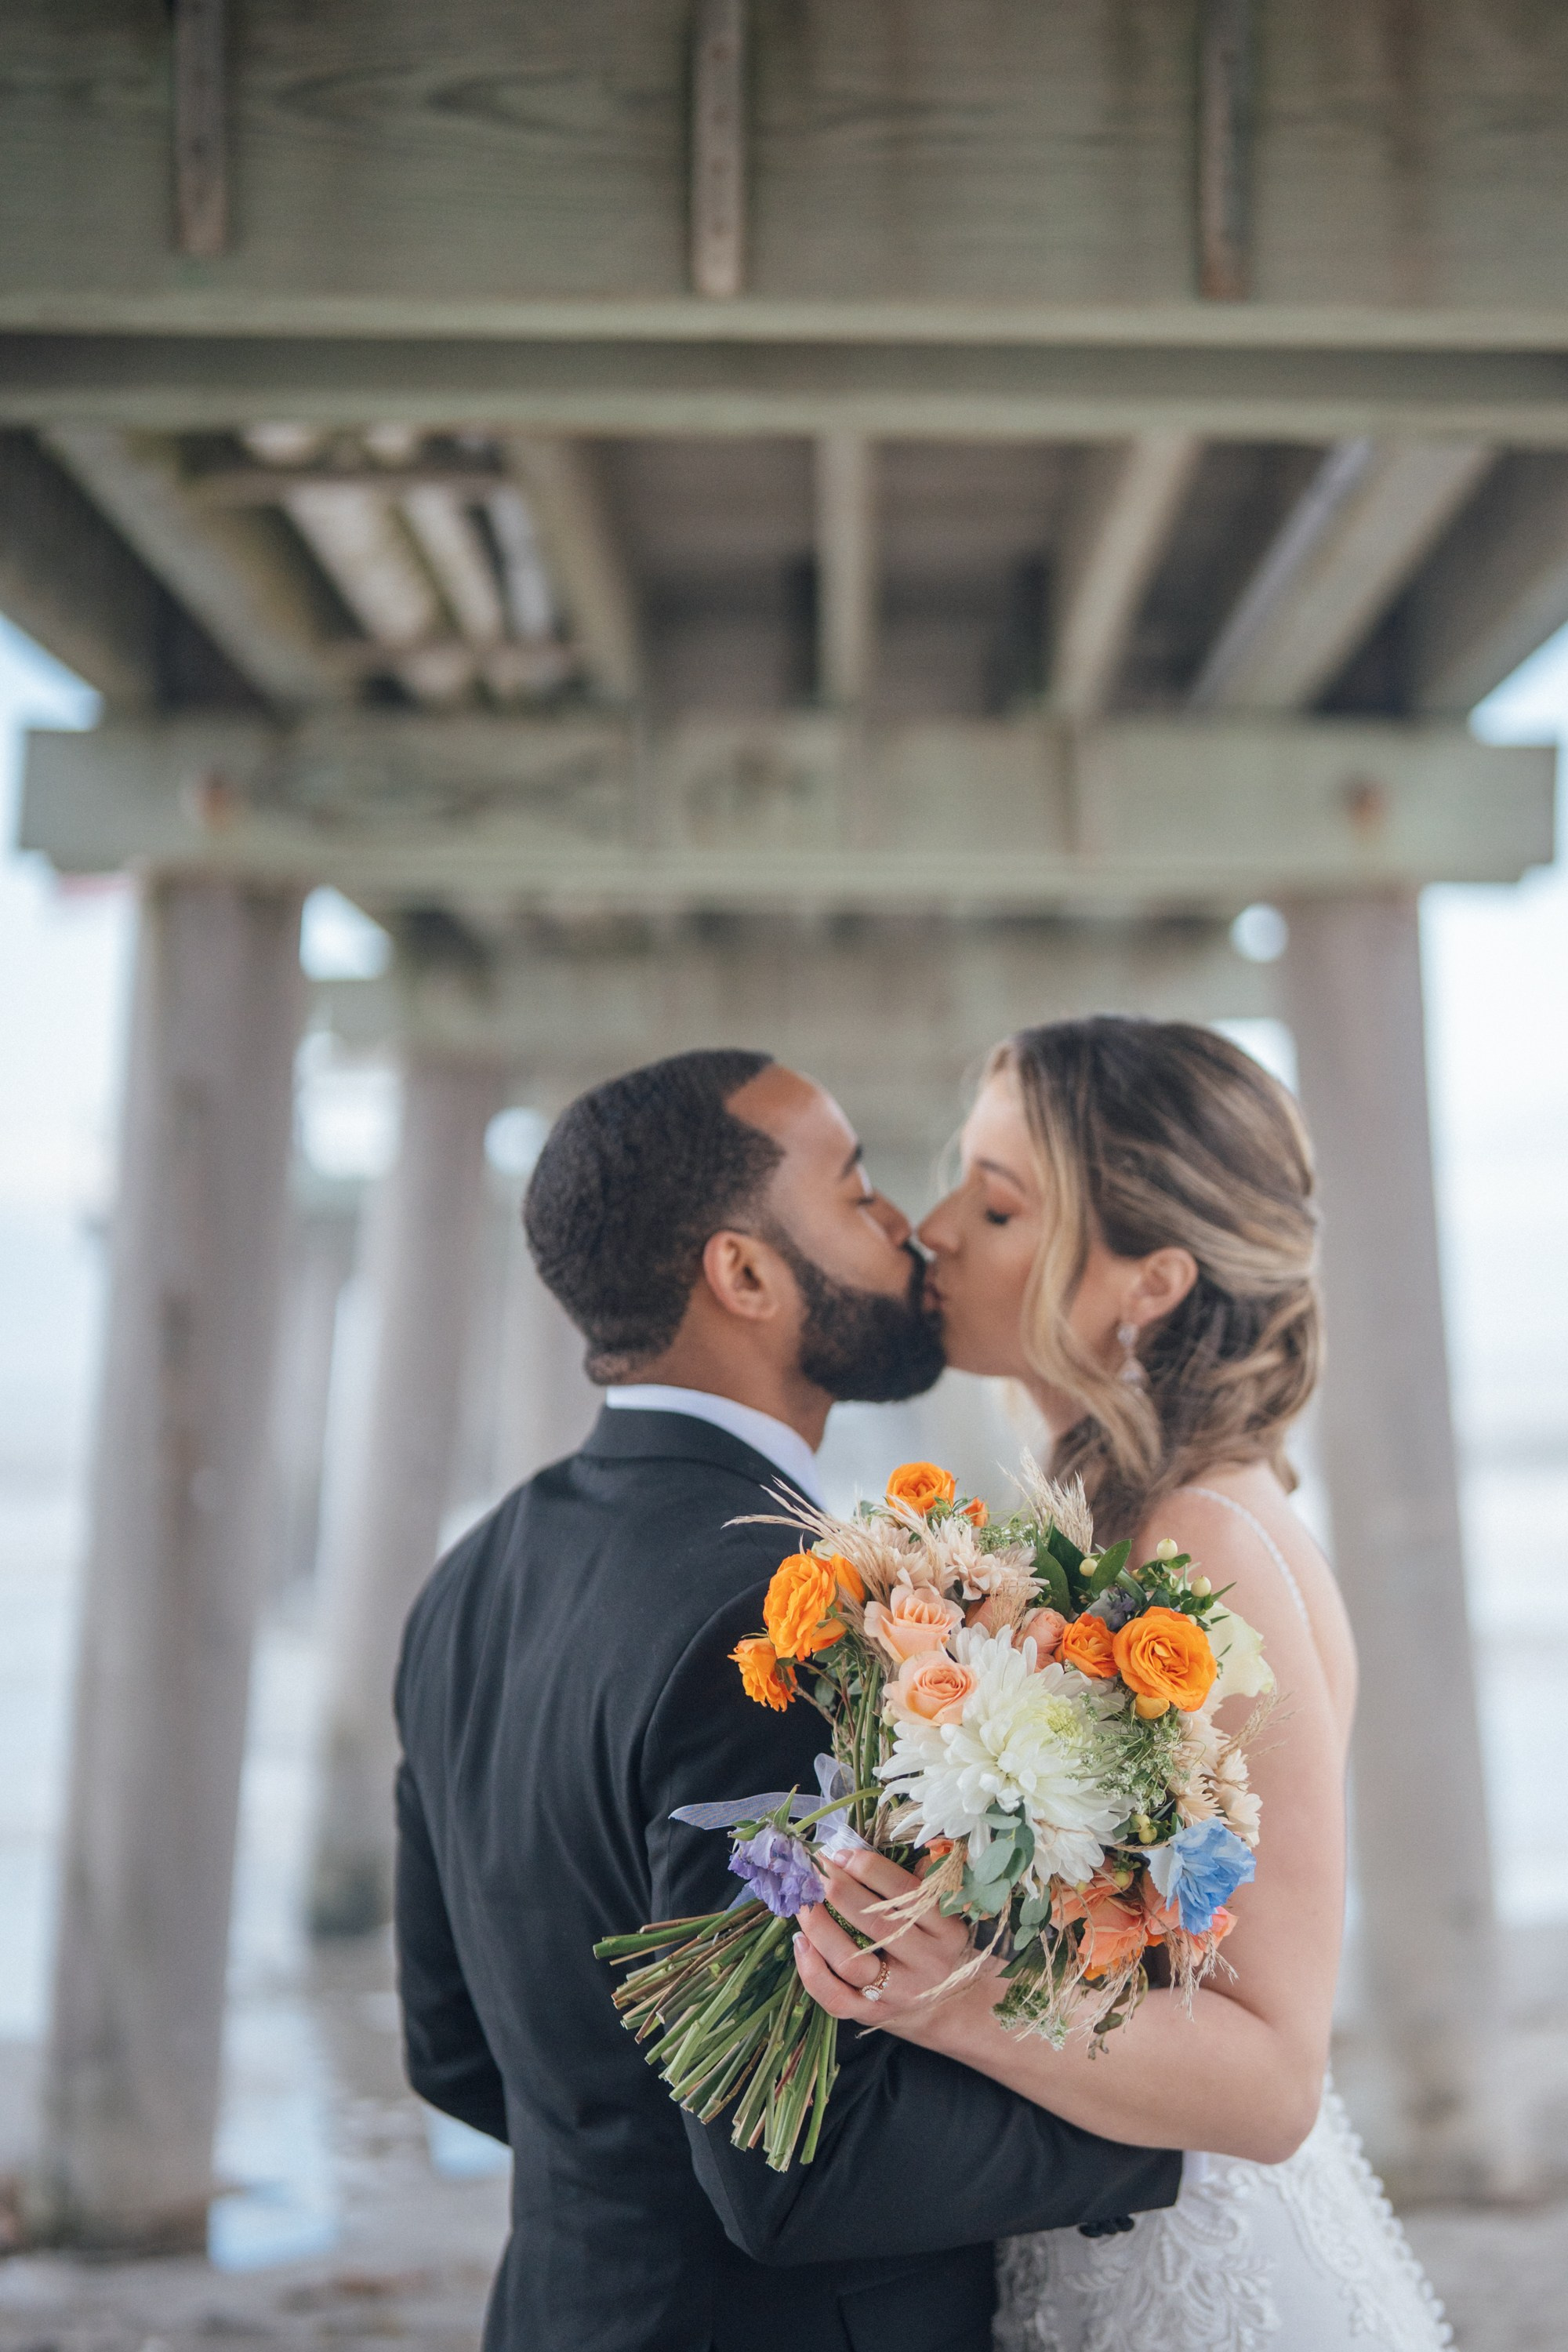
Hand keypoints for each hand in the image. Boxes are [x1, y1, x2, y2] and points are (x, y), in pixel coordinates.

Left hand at [793, 1847, 1001, 2047]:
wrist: (947, 2007)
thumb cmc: (935, 1946)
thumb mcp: (942, 1915)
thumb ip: (919, 1882)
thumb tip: (880, 1849)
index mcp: (946, 1931)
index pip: (905, 1893)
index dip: (868, 1868)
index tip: (841, 1854)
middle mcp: (926, 1963)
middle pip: (876, 1924)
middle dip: (839, 1890)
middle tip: (815, 1870)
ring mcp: (898, 1994)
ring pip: (851, 1962)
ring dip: (820, 1927)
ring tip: (803, 1901)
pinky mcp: (872, 2015)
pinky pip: (836, 1997)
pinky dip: (812, 1971)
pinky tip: (800, 1942)